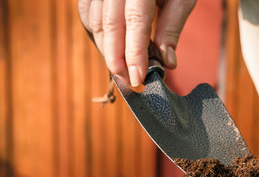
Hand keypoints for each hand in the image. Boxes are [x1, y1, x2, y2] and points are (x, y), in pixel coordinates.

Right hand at [78, 0, 196, 86]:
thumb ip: (172, 28)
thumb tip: (167, 63)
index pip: (134, 21)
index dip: (134, 53)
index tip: (139, 78)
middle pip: (110, 24)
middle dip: (117, 58)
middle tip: (129, 81)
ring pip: (96, 22)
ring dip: (107, 50)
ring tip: (123, 69)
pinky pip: (87, 14)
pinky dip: (98, 35)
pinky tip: (110, 49)